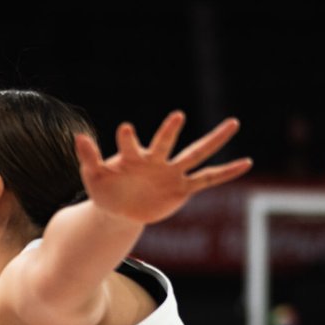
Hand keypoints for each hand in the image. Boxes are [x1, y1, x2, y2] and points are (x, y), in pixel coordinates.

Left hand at [74, 112, 251, 224]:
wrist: (118, 209)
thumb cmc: (105, 188)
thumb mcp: (93, 176)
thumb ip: (88, 157)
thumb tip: (78, 136)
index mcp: (133, 157)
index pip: (131, 146)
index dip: (128, 139)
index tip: (125, 128)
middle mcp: (156, 161)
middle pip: (167, 144)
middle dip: (170, 132)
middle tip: (177, 116)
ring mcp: (172, 173)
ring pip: (195, 155)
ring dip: (214, 140)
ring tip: (234, 123)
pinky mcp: (182, 188)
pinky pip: (208, 179)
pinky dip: (226, 173)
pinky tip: (246, 163)